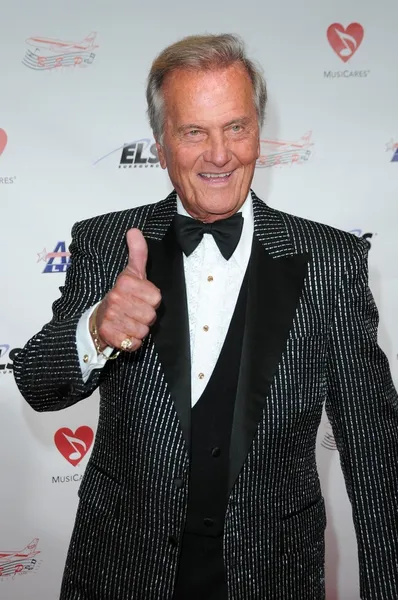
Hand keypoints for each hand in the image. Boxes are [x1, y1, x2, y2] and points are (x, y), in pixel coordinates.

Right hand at [91, 228, 160, 351]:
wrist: (98, 320)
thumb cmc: (120, 296)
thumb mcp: (131, 273)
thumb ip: (137, 253)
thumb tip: (135, 231)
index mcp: (124, 284)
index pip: (156, 298)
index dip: (151, 300)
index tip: (139, 298)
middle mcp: (116, 299)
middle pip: (151, 315)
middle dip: (145, 316)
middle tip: (134, 311)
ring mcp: (113, 318)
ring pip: (144, 330)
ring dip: (139, 328)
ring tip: (129, 321)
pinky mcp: (111, 336)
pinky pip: (136, 343)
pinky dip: (133, 341)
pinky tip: (125, 332)